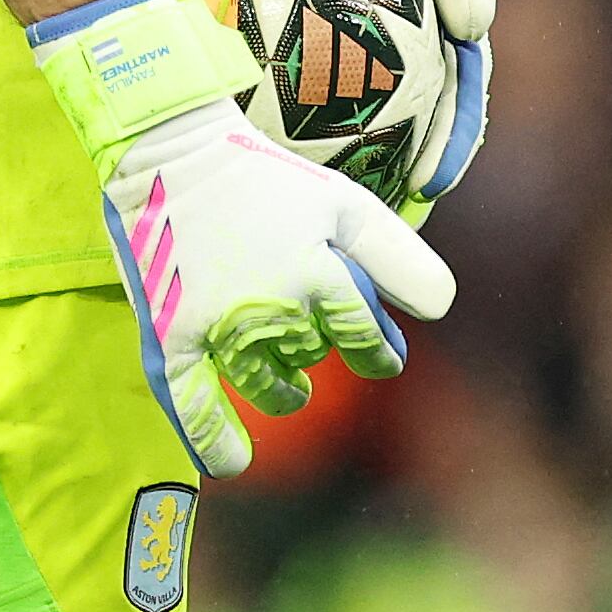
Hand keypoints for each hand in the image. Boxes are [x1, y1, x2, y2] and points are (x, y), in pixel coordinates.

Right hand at [103, 99, 455, 476]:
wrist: (169, 149)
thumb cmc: (263, 173)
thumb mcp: (344, 203)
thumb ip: (398, 256)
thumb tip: (442, 309)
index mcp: (320, 273)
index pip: (364, 337)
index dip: (378, 352)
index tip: (381, 359)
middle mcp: (273, 307)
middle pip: (313, 355)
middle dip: (322, 352)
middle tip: (318, 345)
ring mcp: (219, 326)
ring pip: (266, 381)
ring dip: (284, 393)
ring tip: (292, 395)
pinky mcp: (171, 334)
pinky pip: (191, 403)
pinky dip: (210, 436)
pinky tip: (230, 462)